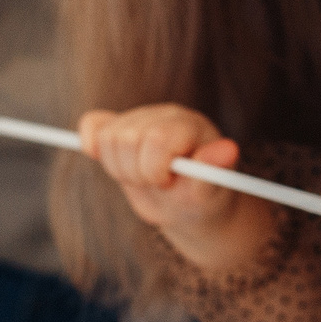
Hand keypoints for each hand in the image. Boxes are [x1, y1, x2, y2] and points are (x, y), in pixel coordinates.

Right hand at [75, 106, 273, 272]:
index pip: (156, 137)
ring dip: (119, 168)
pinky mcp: (118, 128)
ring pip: (106, 137)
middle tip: (156, 183)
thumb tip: (228, 150)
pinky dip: (92, 143)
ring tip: (143, 178)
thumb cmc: (202, 198)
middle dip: (136, 172)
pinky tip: (103, 157)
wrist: (189, 205)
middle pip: (126, 138)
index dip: (154, 169)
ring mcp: (139, 119)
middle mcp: (164, 115)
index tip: (167, 182)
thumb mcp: (211, 192)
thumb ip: (213, 170)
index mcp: (190, 125)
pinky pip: (93, 124)